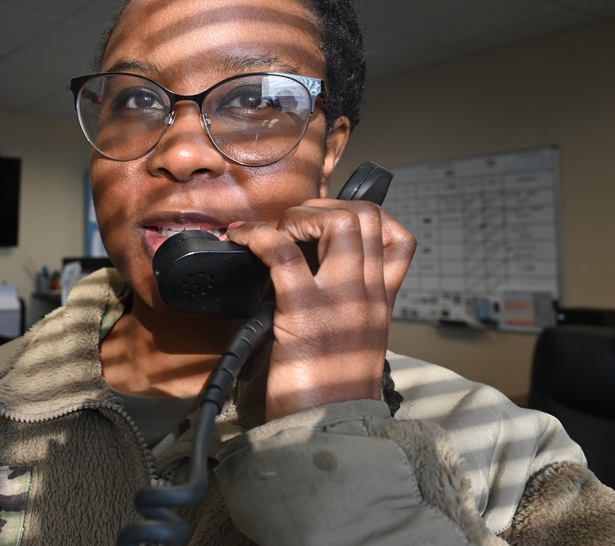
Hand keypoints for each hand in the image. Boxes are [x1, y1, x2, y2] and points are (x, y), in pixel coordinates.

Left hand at [225, 200, 415, 419]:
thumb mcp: (353, 344)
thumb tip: (305, 275)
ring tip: (274, 233)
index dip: (364, 215)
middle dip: (324, 206)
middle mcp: (368, 295)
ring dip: (299, 215)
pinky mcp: (304, 314)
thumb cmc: (329, 394)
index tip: (328, 223)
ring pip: (338, 222)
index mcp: (381, 302)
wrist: (328, 435)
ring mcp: (341, 302)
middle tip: (293, 225)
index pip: (399, 237)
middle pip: (367, 216)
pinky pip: (282, 254)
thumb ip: (343, 308)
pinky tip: (242, 240)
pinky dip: (258, 236)